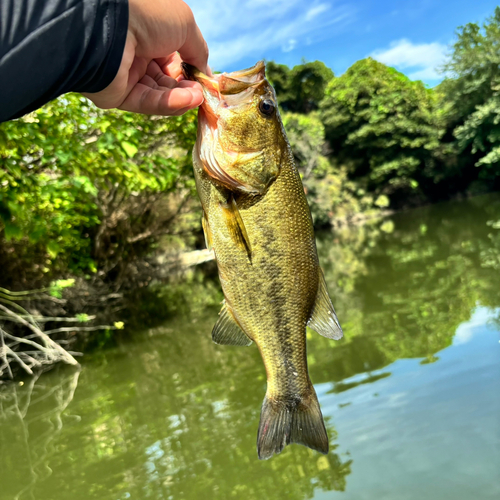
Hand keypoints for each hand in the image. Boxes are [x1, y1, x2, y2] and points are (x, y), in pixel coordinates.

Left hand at [83, 0, 208, 115]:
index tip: (205, 80)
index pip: (173, 57)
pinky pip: (148, 101)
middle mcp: (136, 53)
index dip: (190, 69)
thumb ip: (198, 50)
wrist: (106, 25)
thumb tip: (206, 73)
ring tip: (197, 98)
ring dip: (182, 97)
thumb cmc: (146, 14)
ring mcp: (126, 75)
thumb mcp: (184, 24)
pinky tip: (187, 101)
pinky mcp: (118, 94)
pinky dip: (169, 103)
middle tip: (202, 92)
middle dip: (188, 87)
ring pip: (160, 93)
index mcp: (148, 32)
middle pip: (167, 78)